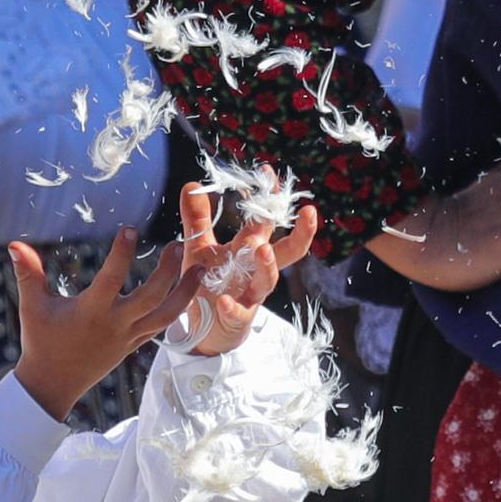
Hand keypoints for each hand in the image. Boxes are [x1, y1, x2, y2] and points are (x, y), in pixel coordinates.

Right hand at [10, 229, 204, 419]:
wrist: (54, 384)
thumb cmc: (41, 342)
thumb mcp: (33, 307)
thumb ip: (29, 274)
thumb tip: (15, 243)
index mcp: (91, 313)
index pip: (112, 279)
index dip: (122, 254)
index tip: (131, 229)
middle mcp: (115, 325)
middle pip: (152, 297)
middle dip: (168, 271)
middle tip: (176, 244)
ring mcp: (129, 336)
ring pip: (166, 314)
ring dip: (186, 291)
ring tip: (199, 268)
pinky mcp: (135, 343)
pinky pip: (163, 325)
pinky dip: (178, 307)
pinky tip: (189, 289)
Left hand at [178, 177, 319, 355]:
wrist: (204, 328)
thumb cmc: (207, 283)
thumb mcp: (198, 248)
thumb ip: (197, 219)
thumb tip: (191, 183)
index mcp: (249, 249)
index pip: (266, 221)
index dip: (270, 198)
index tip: (268, 173)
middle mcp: (256, 270)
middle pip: (287, 252)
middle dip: (300, 234)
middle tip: (308, 213)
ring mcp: (249, 295)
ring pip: (268, 281)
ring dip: (268, 266)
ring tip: (263, 251)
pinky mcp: (237, 318)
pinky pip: (238, 313)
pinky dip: (232, 307)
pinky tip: (224, 301)